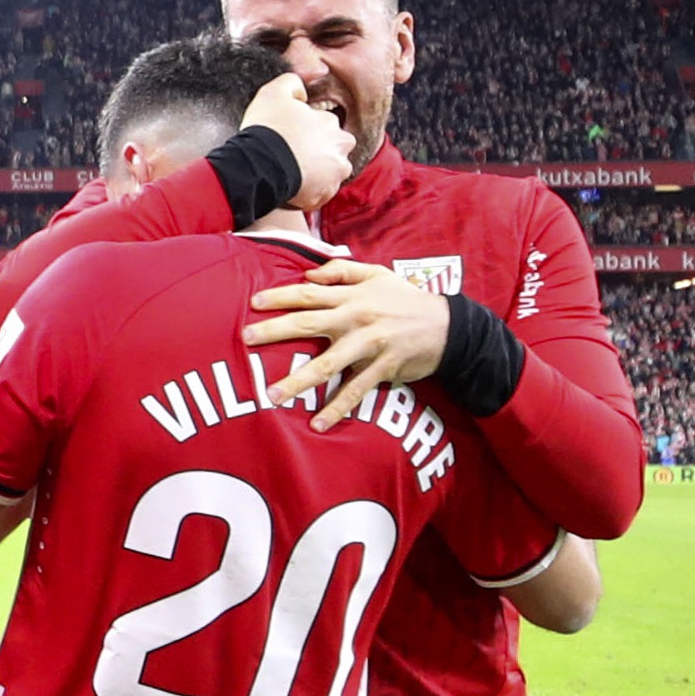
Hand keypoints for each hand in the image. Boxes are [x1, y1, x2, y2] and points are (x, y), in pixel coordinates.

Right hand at [242, 71, 353, 207]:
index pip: (325, 126)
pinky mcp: (324, 195)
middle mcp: (340, 147)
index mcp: (331, 123)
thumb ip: (292, 83)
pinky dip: (309, 193)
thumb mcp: (273, 92)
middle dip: (321, 153)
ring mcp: (335, 173)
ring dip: (317, 174)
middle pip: (334, 150)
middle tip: (294, 156)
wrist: (257, 166)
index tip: (290, 137)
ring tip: (293, 174)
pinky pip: (319, 194)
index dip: (307, 131)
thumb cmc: (266, 129)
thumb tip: (303, 89)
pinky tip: (291, 188)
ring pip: (330, 173)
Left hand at [243, 257, 450, 423]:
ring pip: (328, 365)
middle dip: (275, 331)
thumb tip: (308, 275)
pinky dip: (337, 409)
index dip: (281, 297)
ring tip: (272, 395)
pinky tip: (317, 424)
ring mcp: (369, 346)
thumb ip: (342, 271)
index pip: (309, 294)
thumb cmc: (405, 300)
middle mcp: (356, 319)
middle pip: (309, 323)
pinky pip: (355, 391)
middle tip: (246, 339)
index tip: (253, 303)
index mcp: (352, 297)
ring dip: (298, 381)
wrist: (448, 327)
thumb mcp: (377, 274)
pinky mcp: (382, 369)